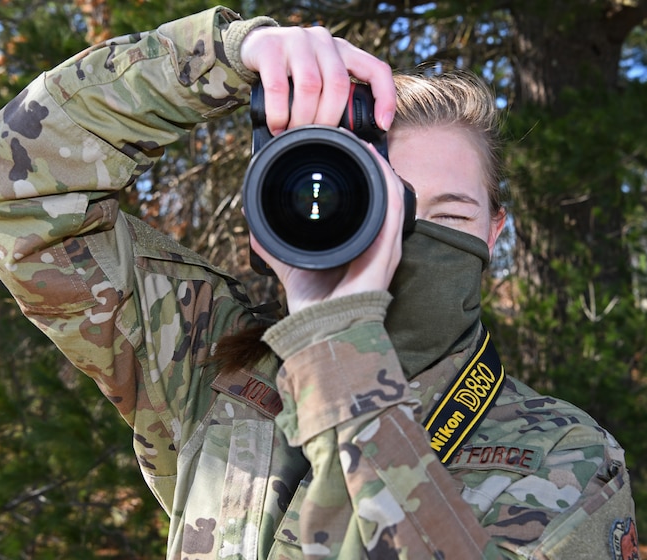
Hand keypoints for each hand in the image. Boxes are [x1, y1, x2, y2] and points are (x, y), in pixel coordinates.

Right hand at [239, 25, 395, 134]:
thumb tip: (352, 140)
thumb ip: (334, 96)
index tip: (383, 125)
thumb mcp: (320, 77)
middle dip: (329, 119)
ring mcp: (298, 41)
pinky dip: (279, 113)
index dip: (385, 98)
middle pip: (338, 85)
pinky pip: (278, 86)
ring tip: (295, 135)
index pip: (376, 69)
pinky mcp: (270, 47)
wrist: (253, 47)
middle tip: (317, 138)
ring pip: (311, 86)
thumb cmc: (292, 72)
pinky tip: (277, 126)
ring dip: (304, 119)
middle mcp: (325, 42)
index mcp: (344, 51)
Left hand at [250, 144, 406, 312]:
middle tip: (353, 143)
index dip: (358, 176)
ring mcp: (385, 246)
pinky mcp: (388, 249)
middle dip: (370, 166)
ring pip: (391, 195)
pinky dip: (387, 183)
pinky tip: (376, 164)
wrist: (324, 328)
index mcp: (357, 244)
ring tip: (364, 146)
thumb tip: (252, 222)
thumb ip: (273, 244)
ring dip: (380, 168)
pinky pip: (394, 209)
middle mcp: (375, 242)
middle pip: (381, 194)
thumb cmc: (314, 304)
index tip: (341, 154)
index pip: (364, 203)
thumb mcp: (290, 263)